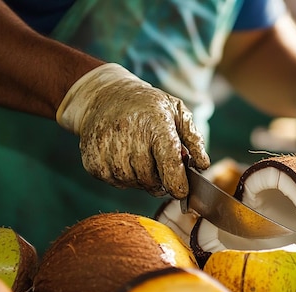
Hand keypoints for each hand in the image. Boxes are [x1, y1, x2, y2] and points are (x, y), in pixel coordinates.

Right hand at [56, 63, 209, 198]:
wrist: (104, 96)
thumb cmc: (148, 107)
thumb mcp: (177, 112)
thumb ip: (193, 140)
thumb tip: (203, 165)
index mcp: (156, 124)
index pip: (169, 164)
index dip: (178, 184)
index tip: (182, 191)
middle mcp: (129, 134)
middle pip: (150, 179)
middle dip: (160, 180)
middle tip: (161, 168)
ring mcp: (107, 147)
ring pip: (131, 183)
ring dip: (141, 180)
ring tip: (143, 160)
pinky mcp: (91, 159)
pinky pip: (113, 182)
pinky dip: (123, 178)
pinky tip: (125, 160)